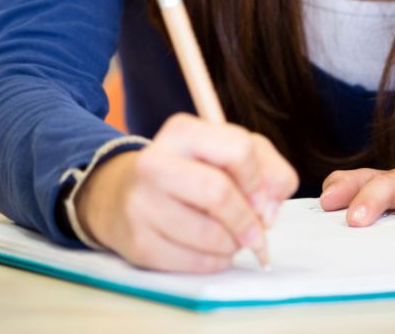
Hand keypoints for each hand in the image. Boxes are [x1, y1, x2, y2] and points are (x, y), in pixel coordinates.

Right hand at [72, 113, 298, 271]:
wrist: (125, 197)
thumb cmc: (192, 173)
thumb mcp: (231, 155)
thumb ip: (268, 170)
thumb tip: (268, 209)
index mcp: (182, 131)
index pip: (238, 149)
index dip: (259, 181)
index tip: (260, 199)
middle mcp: (153, 161)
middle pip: (219, 193)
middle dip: (248, 220)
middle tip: (256, 233)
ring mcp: (141, 203)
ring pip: (211, 235)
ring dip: (233, 245)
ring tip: (228, 238)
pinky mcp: (138, 243)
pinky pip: (195, 263)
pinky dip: (215, 262)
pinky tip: (209, 250)